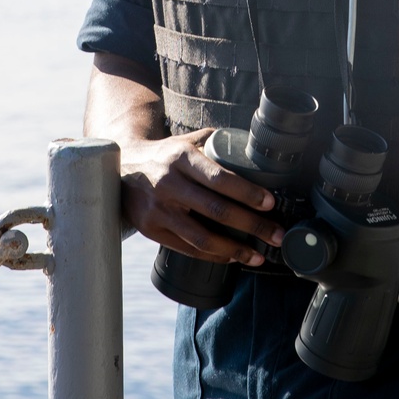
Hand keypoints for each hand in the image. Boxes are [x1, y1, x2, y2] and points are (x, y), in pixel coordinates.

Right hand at [121, 130, 284, 265]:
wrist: (121, 169)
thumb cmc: (165, 155)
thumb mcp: (186, 141)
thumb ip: (216, 143)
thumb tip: (254, 150)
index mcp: (182, 157)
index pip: (220, 179)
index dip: (247, 194)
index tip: (270, 204)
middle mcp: (169, 183)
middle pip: (217, 211)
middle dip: (253, 226)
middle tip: (277, 235)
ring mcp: (158, 210)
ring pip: (202, 237)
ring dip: (235, 250)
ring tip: (258, 256)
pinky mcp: (151, 230)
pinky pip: (188, 249)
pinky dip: (214, 256)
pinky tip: (232, 257)